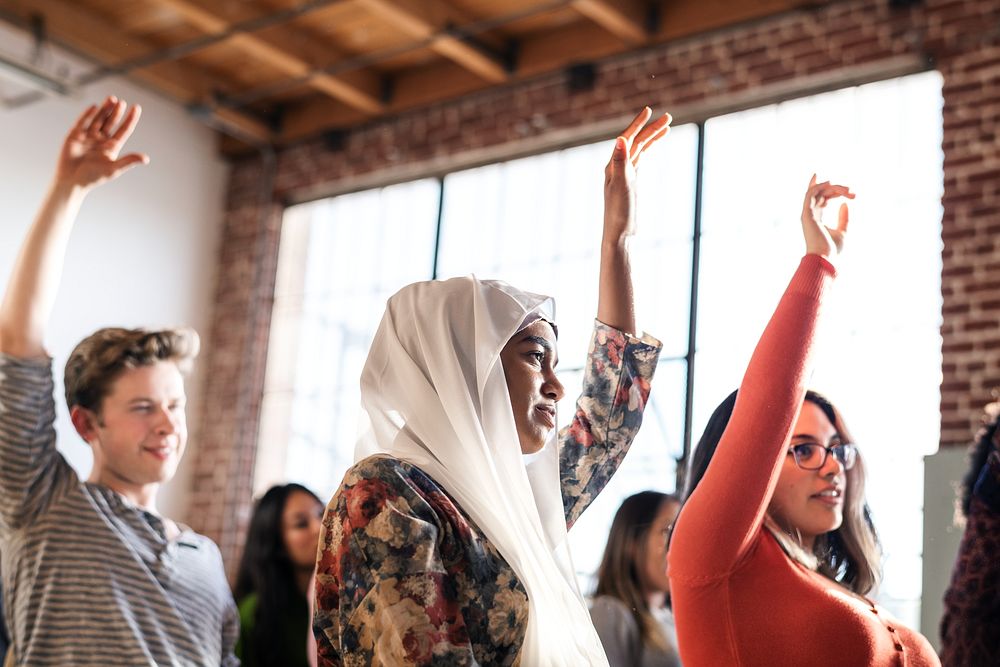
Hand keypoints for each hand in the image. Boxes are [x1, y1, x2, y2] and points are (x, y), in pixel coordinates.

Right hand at [54, 96, 148, 191]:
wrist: (72, 181)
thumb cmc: (93, 177)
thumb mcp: (113, 168)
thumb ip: (128, 161)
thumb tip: (146, 159)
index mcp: (112, 146)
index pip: (124, 130)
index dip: (130, 119)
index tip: (137, 107)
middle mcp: (101, 139)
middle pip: (111, 122)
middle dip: (116, 112)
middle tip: (121, 102)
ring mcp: (88, 136)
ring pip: (98, 119)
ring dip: (104, 109)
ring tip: (112, 99)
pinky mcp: (75, 135)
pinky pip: (82, 122)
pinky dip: (88, 114)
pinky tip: (95, 107)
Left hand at [603, 107, 670, 242]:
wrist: (619, 233)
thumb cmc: (618, 212)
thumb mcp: (622, 185)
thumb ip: (620, 161)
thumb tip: (621, 139)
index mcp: (613, 165)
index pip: (627, 138)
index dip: (638, 124)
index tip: (649, 110)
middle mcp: (617, 167)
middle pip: (636, 142)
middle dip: (651, 129)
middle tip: (668, 116)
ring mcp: (625, 174)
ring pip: (639, 150)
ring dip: (651, 137)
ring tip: (667, 126)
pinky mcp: (631, 183)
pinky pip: (640, 160)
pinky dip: (648, 150)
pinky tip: (652, 146)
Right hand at [801, 174, 853, 259]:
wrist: (824, 258)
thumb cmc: (832, 249)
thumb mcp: (843, 231)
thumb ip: (843, 218)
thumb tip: (845, 204)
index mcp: (816, 218)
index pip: (820, 198)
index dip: (829, 189)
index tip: (845, 188)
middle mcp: (810, 214)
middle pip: (821, 193)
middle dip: (837, 189)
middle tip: (853, 192)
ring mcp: (807, 214)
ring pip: (817, 191)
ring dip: (832, 187)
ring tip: (848, 189)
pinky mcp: (806, 214)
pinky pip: (810, 194)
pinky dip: (818, 186)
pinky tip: (831, 183)